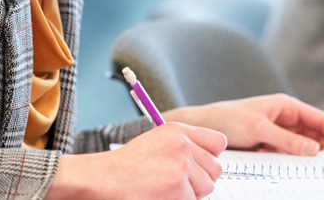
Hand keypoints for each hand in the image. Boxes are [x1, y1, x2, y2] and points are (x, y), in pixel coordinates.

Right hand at [45, 122, 225, 199]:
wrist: (105, 178)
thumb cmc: (127, 163)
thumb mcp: (158, 140)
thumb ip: (184, 144)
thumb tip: (208, 158)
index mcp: (179, 131)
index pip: (218, 142)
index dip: (211, 156)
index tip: (201, 164)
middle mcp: (183, 146)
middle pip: (216, 168)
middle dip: (202, 178)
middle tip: (181, 181)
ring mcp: (182, 167)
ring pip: (207, 187)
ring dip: (191, 192)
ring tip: (168, 188)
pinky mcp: (178, 188)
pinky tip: (162, 195)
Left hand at [162, 93, 323, 154]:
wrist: (203, 127)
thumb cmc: (228, 119)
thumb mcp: (259, 129)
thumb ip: (287, 140)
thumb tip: (315, 149)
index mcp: (286, 106)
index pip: (320, 119)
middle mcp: (285, 117)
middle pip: (315, 133)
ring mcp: (278, 131)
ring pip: (304, 145)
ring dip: (313, 155)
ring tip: (323, 170)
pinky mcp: (269, 144)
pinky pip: (290, 153)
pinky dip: (297, 161)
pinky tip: (301, 171)